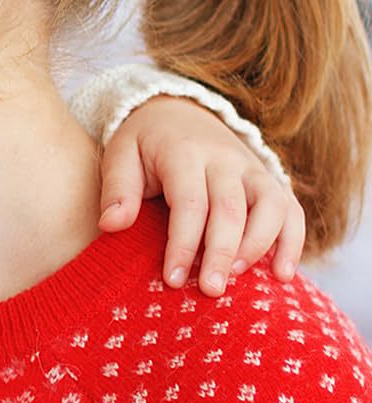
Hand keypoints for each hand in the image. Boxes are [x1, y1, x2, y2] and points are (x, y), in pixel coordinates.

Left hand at [97, 94, 304, 294]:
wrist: (177, 112)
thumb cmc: (143, 145)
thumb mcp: (120, 156)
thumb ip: (117, 190)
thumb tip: (110, 225)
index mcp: (184, 153)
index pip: (189, 202)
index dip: (183, 243)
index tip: (172, 279)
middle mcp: (225, 159)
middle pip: (231, 209)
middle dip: (221, 253)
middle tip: (210, 290)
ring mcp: (252, 169)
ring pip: (270, 207)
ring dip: (258, 246)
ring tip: (236, 278)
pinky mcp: (269, 180)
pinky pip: (291, 209)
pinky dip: (292, 242)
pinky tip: (282, 275)